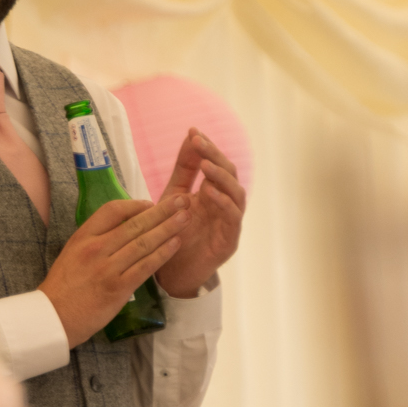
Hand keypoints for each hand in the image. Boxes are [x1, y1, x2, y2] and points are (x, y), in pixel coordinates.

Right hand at [40, 194, 189, 347]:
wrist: (54, 317)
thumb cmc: (64, 286)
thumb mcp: (72, 252)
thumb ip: (95, 239)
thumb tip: (124, 226)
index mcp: (83, 237)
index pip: (112, 210)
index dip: (135, 204)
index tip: (151, 203)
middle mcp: (96, 249)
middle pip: (135, 224)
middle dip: (162, 211)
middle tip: (181, 199)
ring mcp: (108, 268)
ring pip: (144, 243)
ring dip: (168, 229)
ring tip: (186, 217)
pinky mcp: (118, 288)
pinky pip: (145, 266)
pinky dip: (163, 253)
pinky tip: (176, 243)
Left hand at [153, 129, 245, 298]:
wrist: (171, 274)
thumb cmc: (174, 235)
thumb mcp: (173, 196)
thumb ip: (184, 169)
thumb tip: (191, 135)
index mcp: (213, 193)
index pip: (216, 164)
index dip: (208, 148)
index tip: (193, 132)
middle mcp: (225, 205)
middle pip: (229, 174)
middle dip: (215, 157)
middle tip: (199, 143)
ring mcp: (230, 223)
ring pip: (236, 193)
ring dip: (221, 178)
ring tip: (205, 166)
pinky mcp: (230, 241)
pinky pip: (232, 217)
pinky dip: (222, 202)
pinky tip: (207, 192)